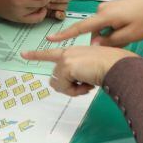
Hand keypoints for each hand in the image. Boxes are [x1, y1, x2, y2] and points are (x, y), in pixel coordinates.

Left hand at [21, 46, 137, 94]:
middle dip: (69, 86)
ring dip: (73, 89)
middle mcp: (68, 52)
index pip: (51, 53)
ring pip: (59, 83)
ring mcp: (66, 57)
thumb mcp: (90, 70)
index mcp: (74, 51)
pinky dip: (75, 91)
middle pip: (56, 77)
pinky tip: (87, 85)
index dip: (37, 55)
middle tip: (85, 86)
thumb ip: (77, 73)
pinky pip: (63, 87)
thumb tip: (68, 83)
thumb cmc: (110, 67)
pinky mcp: (67, 65)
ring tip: (88, 84)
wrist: (118, 65)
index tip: (23, 54)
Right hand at [47, 0, 142, 46]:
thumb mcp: (129, 35)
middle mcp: (102, 9)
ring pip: (102, 28)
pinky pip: (108, 23)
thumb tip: (94, 45)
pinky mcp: (113, 7)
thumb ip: (109, 41)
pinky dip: (115, 29)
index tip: (50, 39)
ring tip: (130, 35)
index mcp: (104, 16)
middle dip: (104, 40)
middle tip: (124, 42)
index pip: (80, 27)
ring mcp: (107, 7)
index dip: (65, 34)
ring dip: (111, 35)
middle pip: (94, 31)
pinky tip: (129, 29)